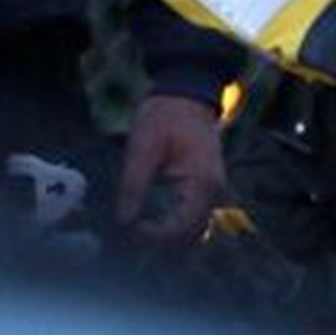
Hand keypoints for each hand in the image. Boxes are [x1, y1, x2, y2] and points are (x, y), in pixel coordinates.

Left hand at [116, 93, 224, 241]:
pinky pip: (188, 217)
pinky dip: (169, 223)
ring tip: (135, 228)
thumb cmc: (166, 115)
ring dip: (165, 235)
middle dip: (159, 241)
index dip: (155, 236)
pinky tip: (146, 218)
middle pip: (189, 236)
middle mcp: (212, 193)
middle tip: (128, 233)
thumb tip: (124, 221)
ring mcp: (208, 193)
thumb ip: (134, 184)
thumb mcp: (143, 145)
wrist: (186, 93)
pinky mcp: (200, 190)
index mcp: (202, 183)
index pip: (182, 228)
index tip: (129, 228)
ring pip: (190, 230)